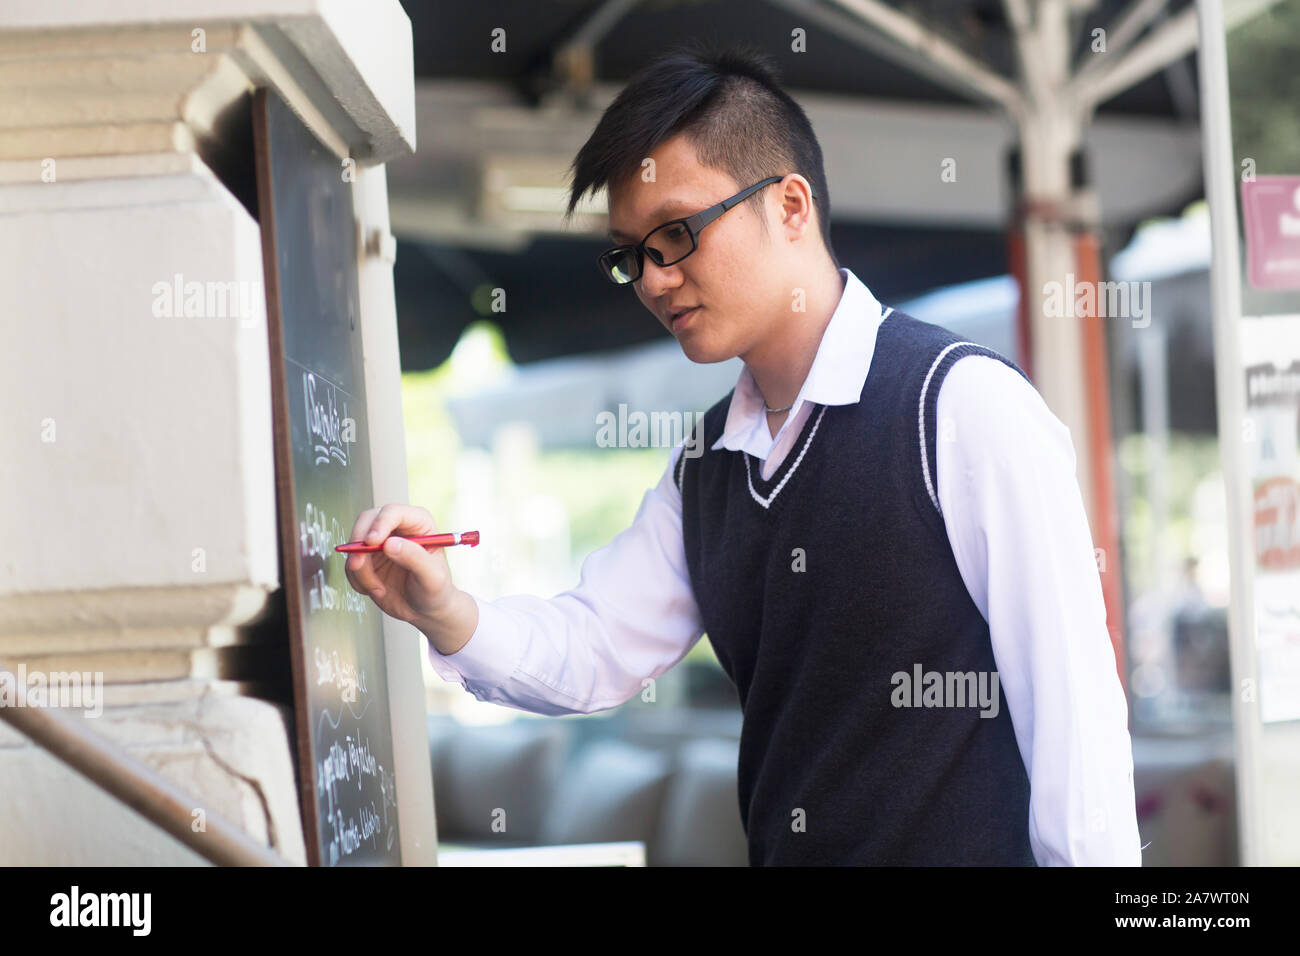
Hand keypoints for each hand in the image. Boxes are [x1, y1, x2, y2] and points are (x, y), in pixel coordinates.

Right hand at [343, 504, 456, 629]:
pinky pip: (351, 564)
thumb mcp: (432, 577)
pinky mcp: (367, 559)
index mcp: (418, 523)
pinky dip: (357, 580)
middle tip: (357, 565)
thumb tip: (390, 544)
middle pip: (366, 520)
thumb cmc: (436, 591)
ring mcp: (379, 543)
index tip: (372, 542)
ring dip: (360, 570)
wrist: (425, 611)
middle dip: (358, 543)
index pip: (393, 512)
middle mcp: (397, 528)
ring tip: (379, 589)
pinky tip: (376, 590)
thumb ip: (415, 558)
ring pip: (354, 545)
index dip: (380, 523)